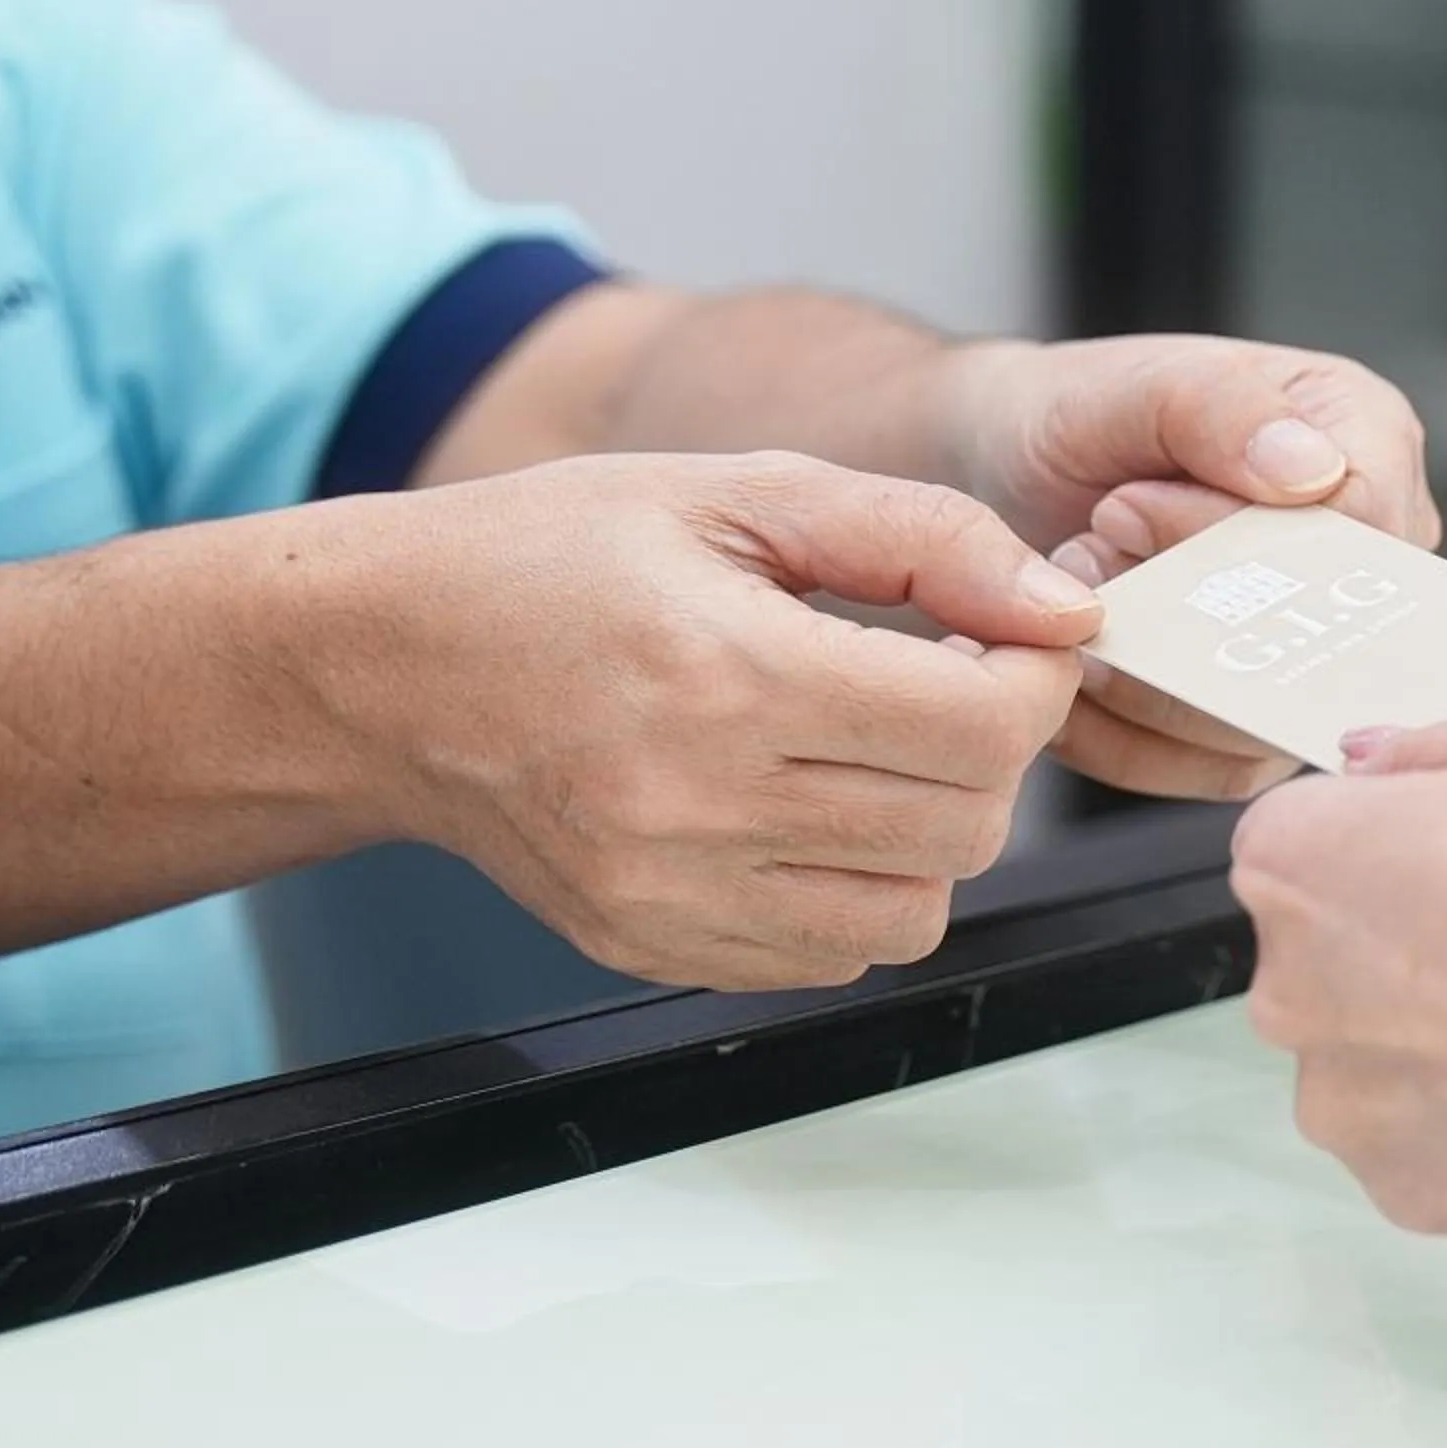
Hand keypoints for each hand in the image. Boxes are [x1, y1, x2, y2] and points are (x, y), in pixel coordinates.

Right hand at [325, 452, 1097, 989]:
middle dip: (988, 748)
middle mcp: (698, 807)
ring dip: (932, 830)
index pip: (980, 727)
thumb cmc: (551, 556)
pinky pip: (831, 957)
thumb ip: (925, 538)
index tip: (1008, 638)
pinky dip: (857, 890)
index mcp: (728, 674)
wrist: (379, 663)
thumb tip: (1067, 608)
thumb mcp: (740, 491)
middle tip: (942, 680)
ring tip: (871, 747)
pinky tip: (807, 807)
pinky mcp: (652, 949)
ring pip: (915, 910)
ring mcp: (670, 898)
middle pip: (967, 825)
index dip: (1032, 677)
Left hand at [930, 335, 1440, 801]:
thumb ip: (1223, 408)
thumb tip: (1314, 476)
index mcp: (1367, 442)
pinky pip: (1208, 769)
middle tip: (1088, 550)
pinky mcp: (1252, 724)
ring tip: (1078, 596)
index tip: (1125, 509)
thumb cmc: (1078, 413)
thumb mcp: (1136, 381)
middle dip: (1183, 611)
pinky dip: (1121, 732)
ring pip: (1262, 720)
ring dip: (1146, 675)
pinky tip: (1071, 670)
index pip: (1364, 528)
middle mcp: (1363, 556)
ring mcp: (1314, 647)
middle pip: (1321, 638)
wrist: (1001, 474)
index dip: (1246, 542)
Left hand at [1228, 713, 1446, 1232]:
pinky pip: (1427, 1138)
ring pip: (1376, 1053)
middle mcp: (1283, 987)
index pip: (1306, 830)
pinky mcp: (1400, 1191)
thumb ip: (1437, 749)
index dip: (1394, 832)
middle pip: (1329, 949)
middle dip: (1403, 939)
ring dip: (1437, 1038)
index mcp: (1295, 858)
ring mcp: (1336, 1103)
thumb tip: (1372, 756)